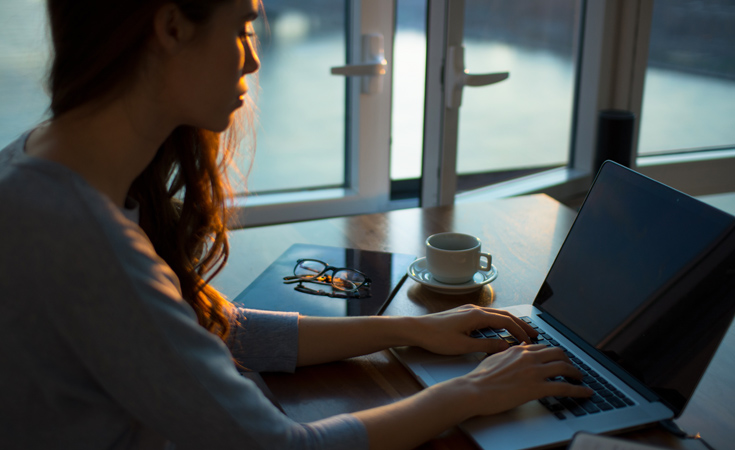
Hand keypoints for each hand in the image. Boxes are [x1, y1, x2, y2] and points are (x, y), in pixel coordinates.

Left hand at [410, 304, 537, 354]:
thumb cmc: (436, 337)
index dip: (520, 331)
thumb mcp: (463, 346)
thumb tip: (505, 347)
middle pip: (504, 315)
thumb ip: (486, 346)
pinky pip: (487, 316)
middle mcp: (475, 309)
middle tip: (534, 334)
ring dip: (510, 322)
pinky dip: (499, 322)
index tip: (530, 341)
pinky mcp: (463, 314)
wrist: (416, 329)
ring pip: (496, 314)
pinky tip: (500, 329)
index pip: (506, 321)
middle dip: (521, 324)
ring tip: (521, 332)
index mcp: (477, 315)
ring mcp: (469, 310)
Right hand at [460, 344, 592, 416]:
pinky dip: (579, 390)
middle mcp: (529, 357)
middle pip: (558, 353)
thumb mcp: (494, 358)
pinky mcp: (537, 388)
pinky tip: (585, 393)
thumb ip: (508, 353)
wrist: (474, 390)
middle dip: (568, 360)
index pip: (543, 347)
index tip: (558, 358)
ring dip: (576, 373)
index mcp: (519, 350)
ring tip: (580, 379)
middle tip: (572, 367)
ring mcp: (534, 372)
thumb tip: (516, 348)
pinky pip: (564, 387)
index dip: (554, 353)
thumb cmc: (480, 378)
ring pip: (564, 367)